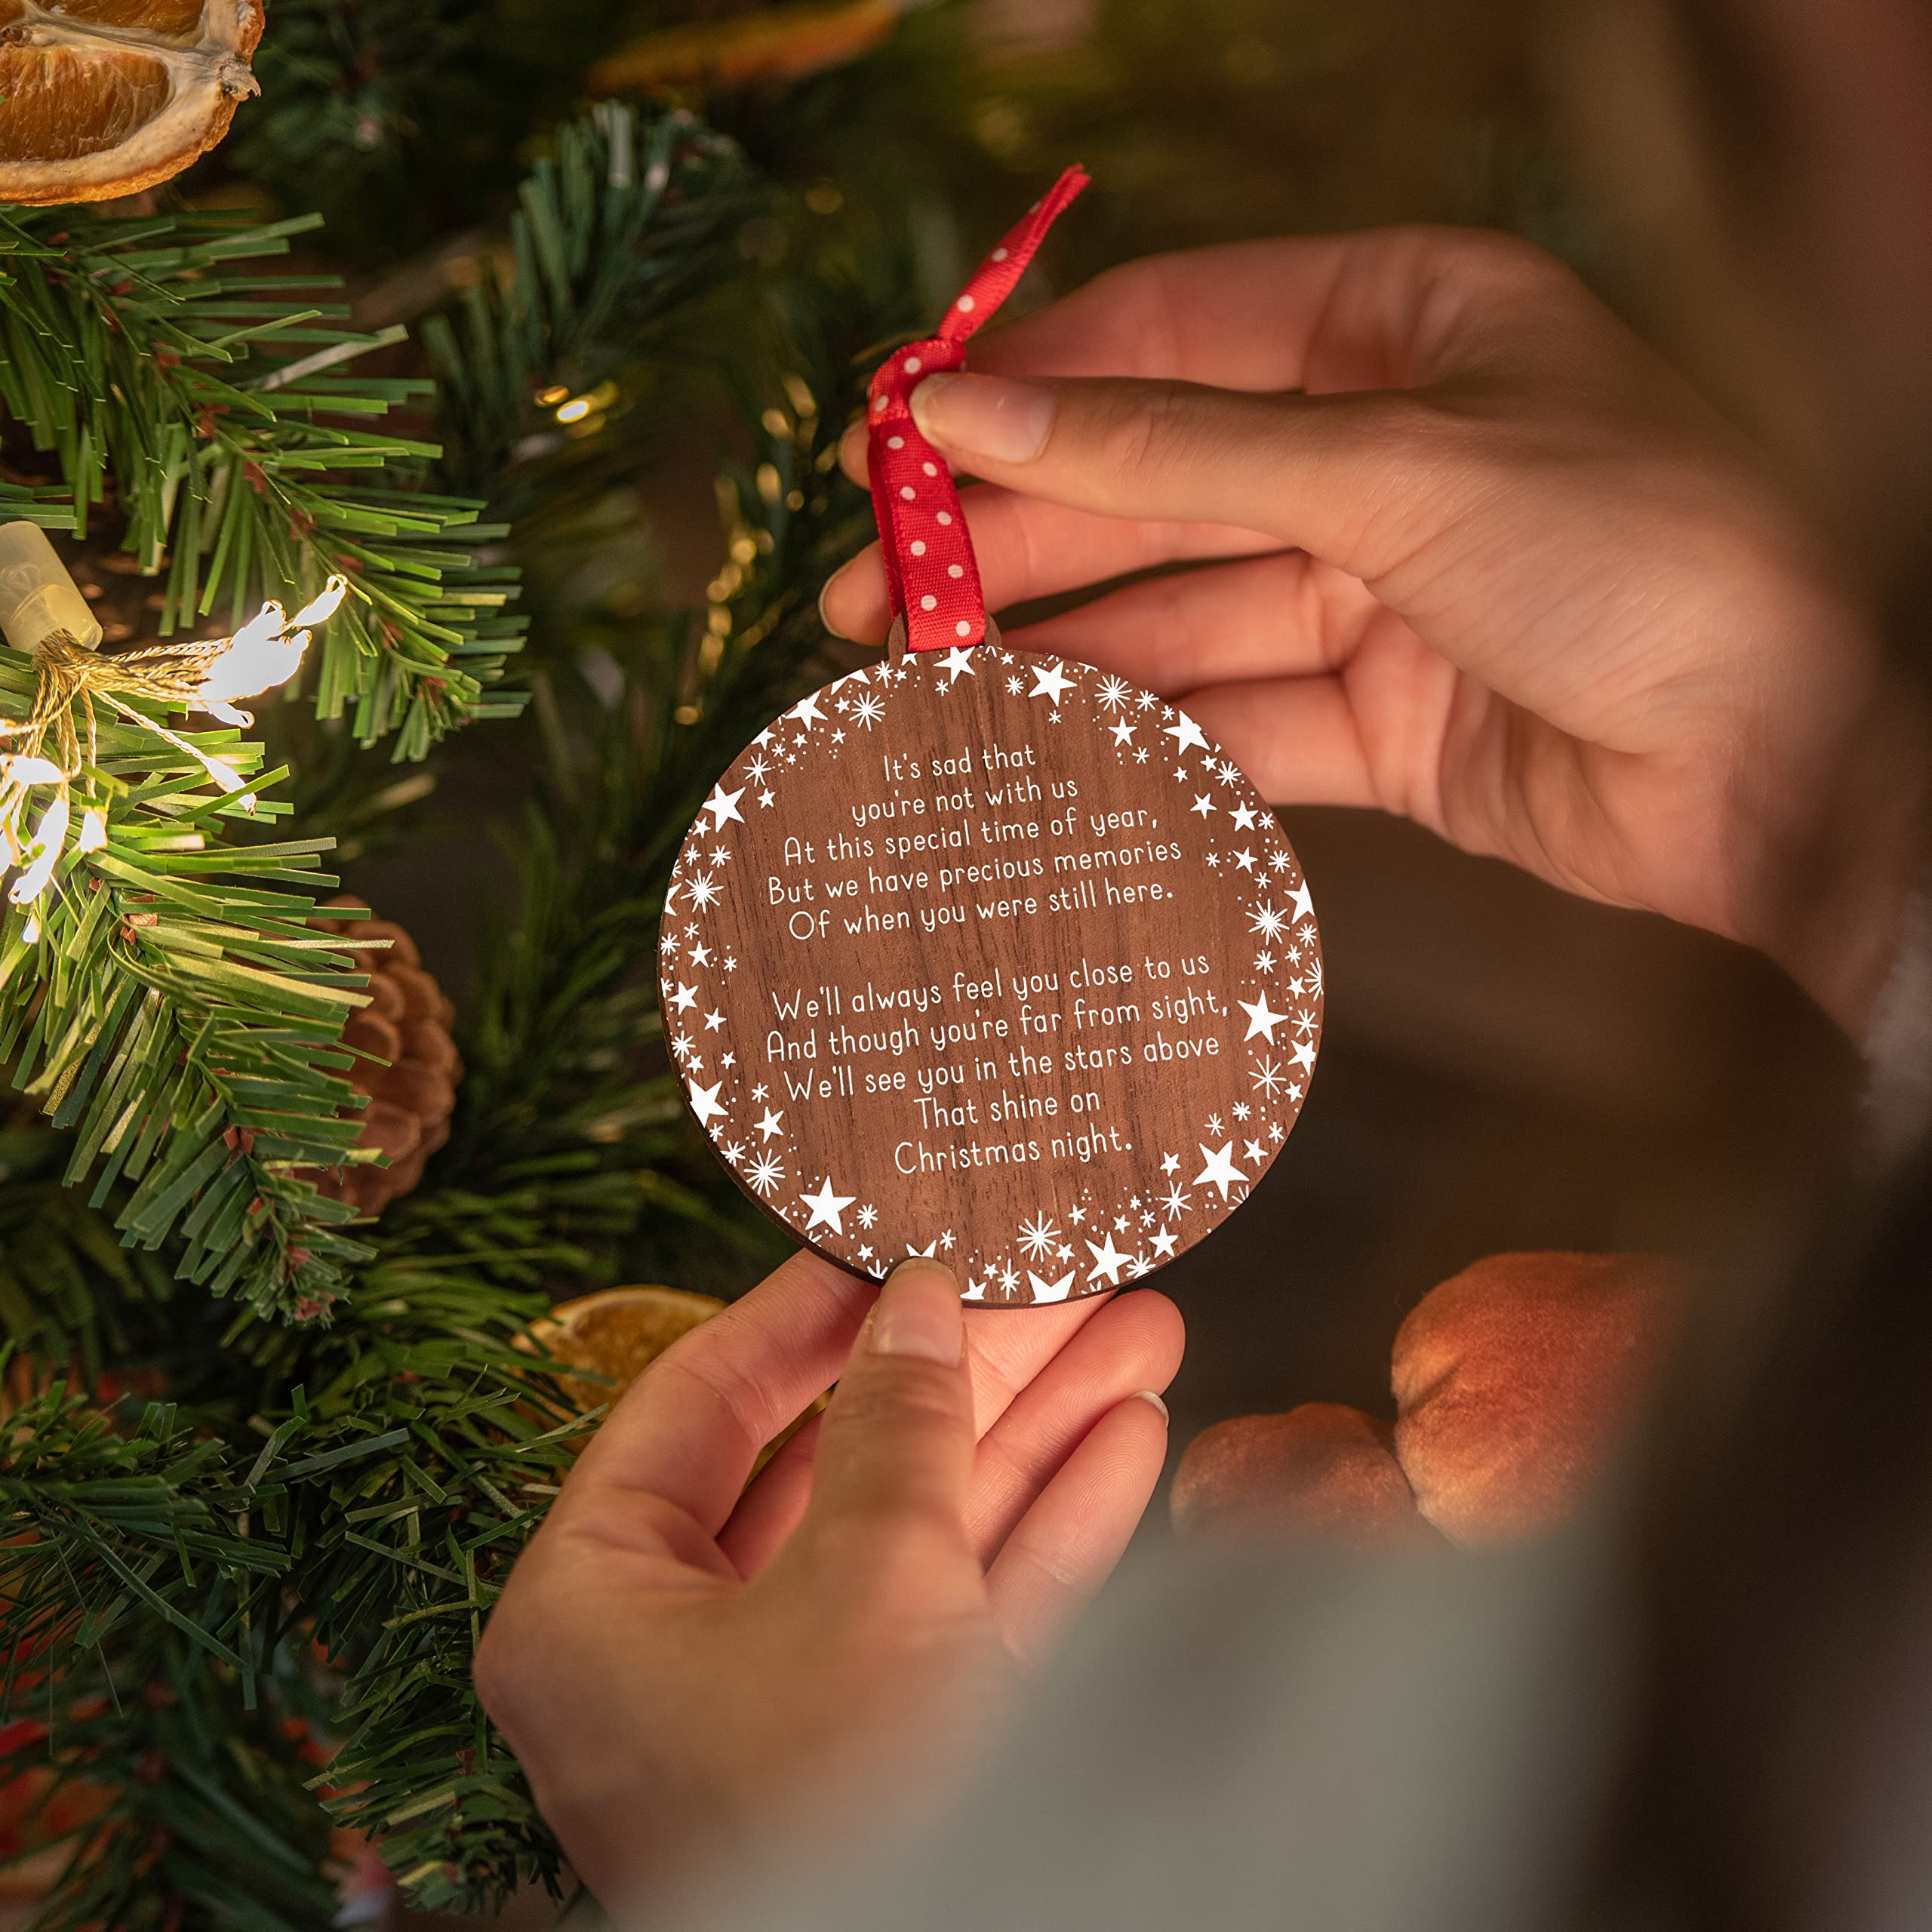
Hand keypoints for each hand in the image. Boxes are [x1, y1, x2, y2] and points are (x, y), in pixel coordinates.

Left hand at [475, 1254, 1180, 1907]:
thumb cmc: (838, 1799)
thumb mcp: (865, 1579)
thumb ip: (897, 1422)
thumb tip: (920, 1299)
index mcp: (595, 1606)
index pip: (697, 1403)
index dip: (807, 1309)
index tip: (888, 1234)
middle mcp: (684, 1652)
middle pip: (837, 1457)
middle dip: (969, 1365)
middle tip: (1054, 1275)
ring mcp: (796, 1704)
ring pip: (921, 1527)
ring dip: (1035, 1430)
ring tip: (1135, 1328)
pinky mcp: (895, 1751)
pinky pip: (963, 1611)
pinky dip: (1047, 1529)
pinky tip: (1128, 1440)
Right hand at [823, 229, 1927, 1035]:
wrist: (1787, 764)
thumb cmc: (1637, 555)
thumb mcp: (1388, 466)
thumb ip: (1168, 447)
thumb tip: (972, 404)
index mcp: (1405, 325)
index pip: (1169, 336)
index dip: (1023, 387)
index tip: (894, 441)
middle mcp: (1385, 450)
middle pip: (1156, 487)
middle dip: (1014, 542)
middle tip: (872, 597)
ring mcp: (1382, 594)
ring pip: (1181, 614)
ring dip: (1060, 651)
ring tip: (926, 685)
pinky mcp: (1385, 723)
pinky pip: (1236, 720)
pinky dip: (1148, 740)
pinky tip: (1044, 752)